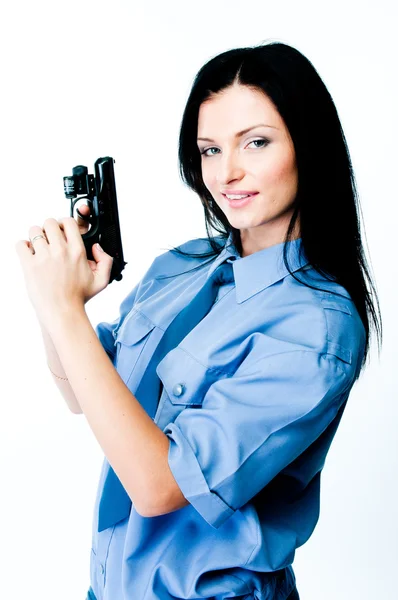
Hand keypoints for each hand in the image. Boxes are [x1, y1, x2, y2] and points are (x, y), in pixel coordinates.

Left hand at [15, 210, 112, 328]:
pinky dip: (23, 246)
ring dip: (36, 236)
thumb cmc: (79, 297)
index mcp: (77, 251)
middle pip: (49, 222)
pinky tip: (29, 254)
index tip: (62, 232)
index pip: (68, 222)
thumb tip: (97, 247)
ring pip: (34, 231)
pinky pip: (21, 244)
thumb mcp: (101, 280)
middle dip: (49, 228)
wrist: (62, 312)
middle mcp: (60, 251)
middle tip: (49, 239)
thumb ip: (106, 261)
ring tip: (39, 247)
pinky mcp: (29, 265)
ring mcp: (44, 257)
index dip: (64, 224)